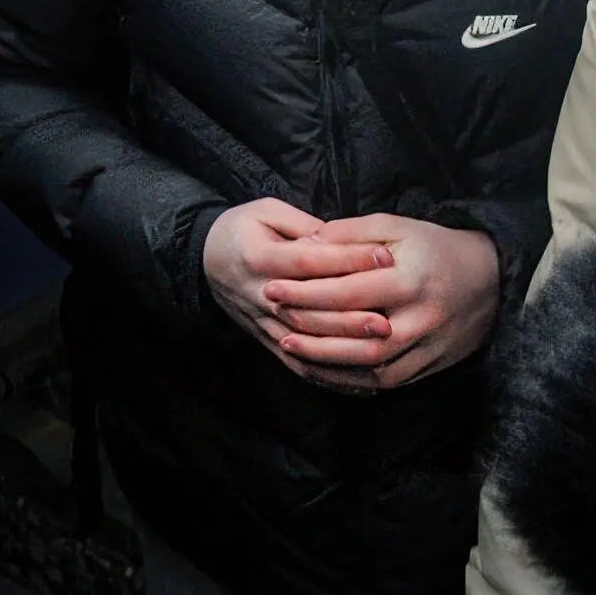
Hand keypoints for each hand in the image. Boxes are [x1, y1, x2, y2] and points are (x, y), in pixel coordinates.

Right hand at [203, 198, 393, 385]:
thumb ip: (303, 225)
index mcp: (257, 257)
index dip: (347, 258)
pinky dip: (331, 377)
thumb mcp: (266, 212)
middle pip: (308, 310)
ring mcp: (262, 322)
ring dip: (345, 349)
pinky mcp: (266, 340)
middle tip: (389, 318)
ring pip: (306, 344)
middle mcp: (258, 294)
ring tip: (381, 347)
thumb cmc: (243, 230)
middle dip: (351, 316)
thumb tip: (340, 240)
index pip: (308, 260)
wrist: (206, 259)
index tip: (384, 256)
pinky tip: (364, 383)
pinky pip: (299, 365)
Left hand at [262, 214, 501, 389]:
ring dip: (329, 363)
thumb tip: (304, 243)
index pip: (349, 293)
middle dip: (312, 332)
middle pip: (360, 337)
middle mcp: (423, 318)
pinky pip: (391, 379)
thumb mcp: (395, 227)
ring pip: (375, 366)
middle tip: (274, 321)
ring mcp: (431, 346)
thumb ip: (350, 233)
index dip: (306, 293)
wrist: (492, 278)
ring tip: (290, 348)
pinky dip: (355, 379)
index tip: (272, 288)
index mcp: (411, 280)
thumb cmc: (434, 246)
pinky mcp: (434, 363)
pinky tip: (324, 370)